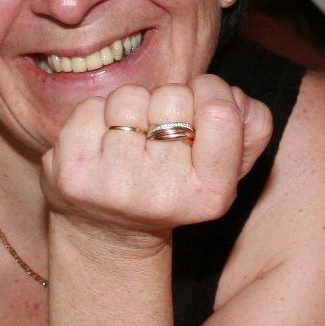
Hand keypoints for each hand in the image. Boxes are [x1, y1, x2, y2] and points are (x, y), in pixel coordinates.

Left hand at [42, 74, 273, 253]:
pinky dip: (95, 116)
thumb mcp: (228, 165)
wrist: (109, 234)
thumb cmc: (175, 182)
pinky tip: (100, 146)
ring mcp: (114, 187)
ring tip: (130, 139)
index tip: (200, 104)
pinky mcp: (73, 176)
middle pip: (173, 96)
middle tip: (160, 132)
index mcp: (212, 195)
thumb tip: (233, 95)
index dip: (211, 91)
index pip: (221, 112)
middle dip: (167, 101)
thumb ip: (251, 124)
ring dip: (130, 107)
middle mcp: (163, 196)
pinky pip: (89, 107)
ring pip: (129, 97)